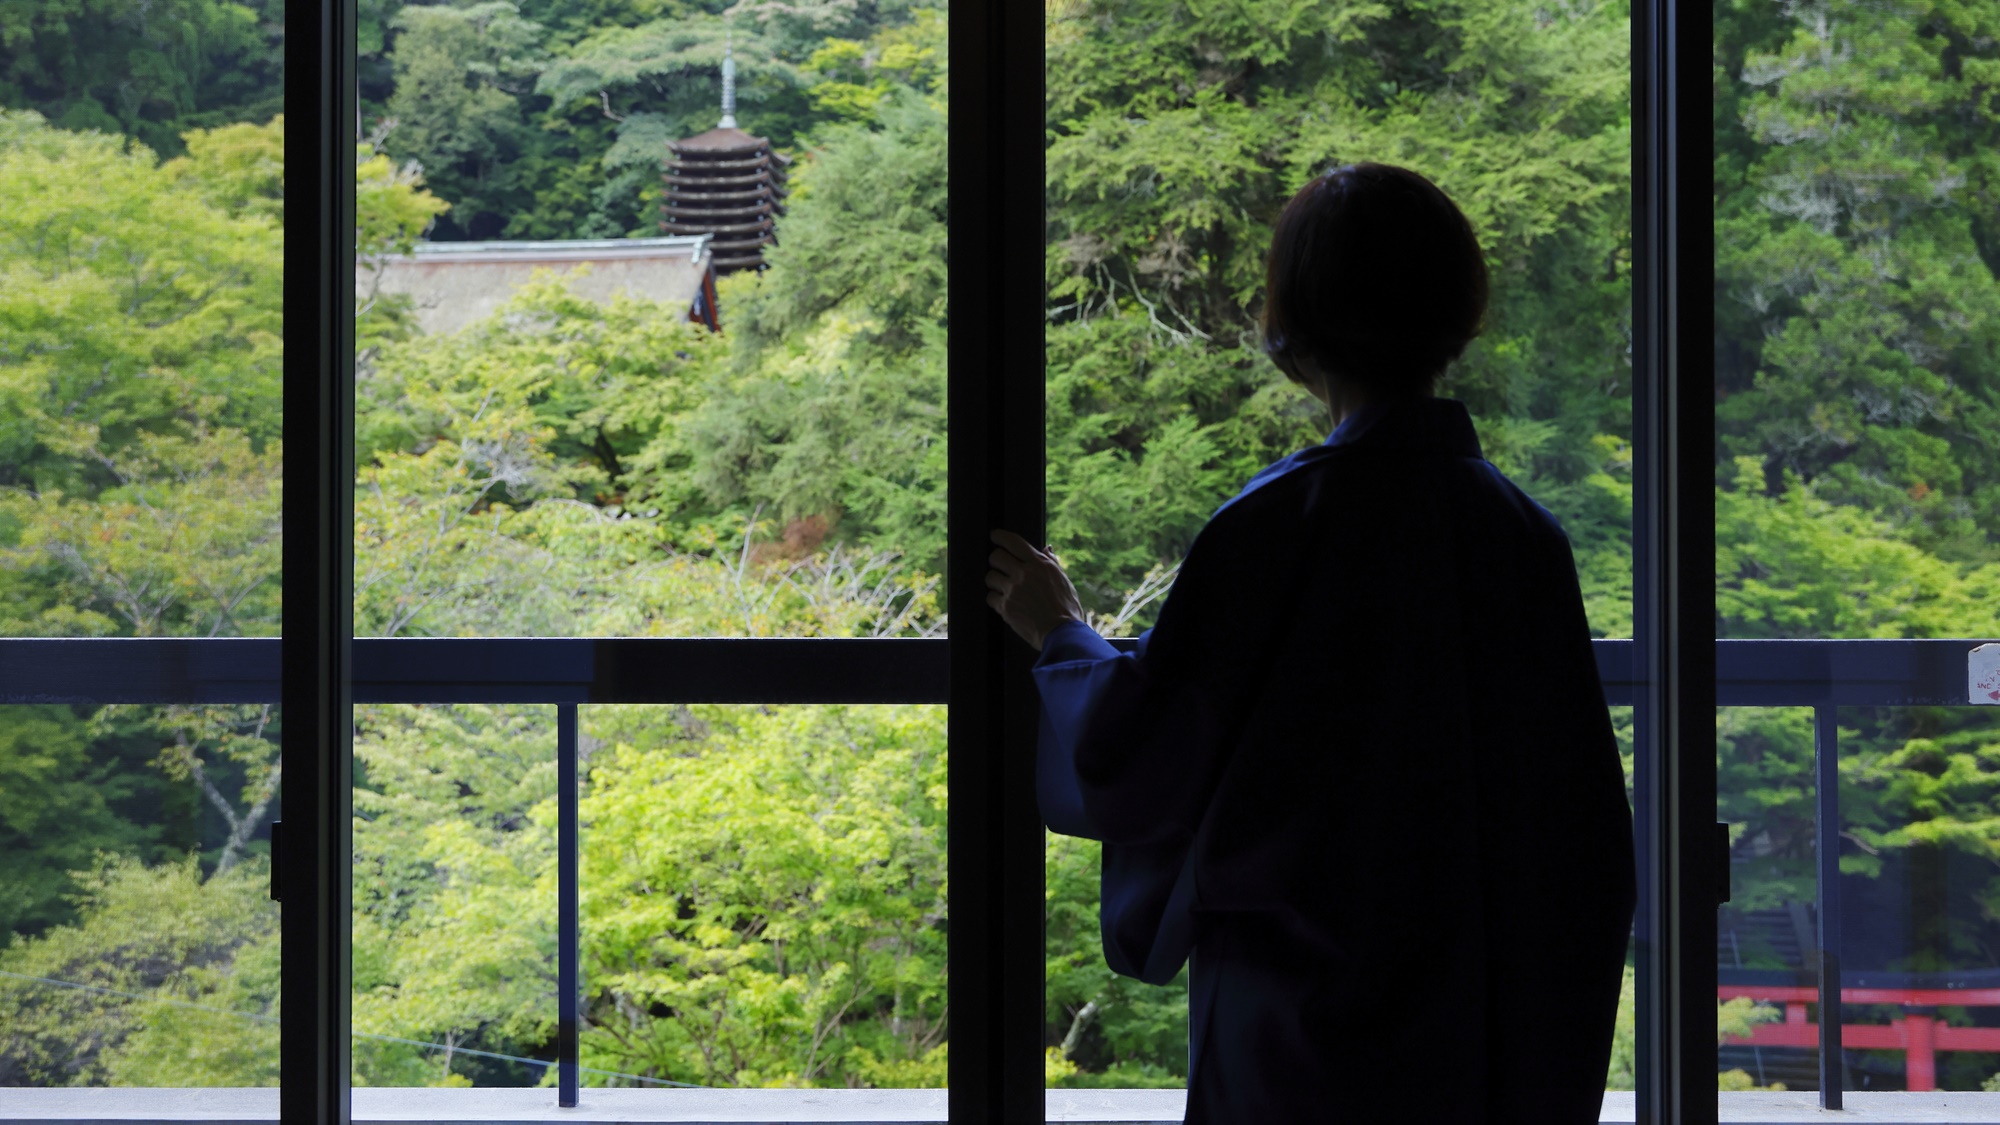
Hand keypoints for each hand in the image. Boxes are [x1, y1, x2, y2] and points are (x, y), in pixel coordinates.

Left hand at [985, 530, 1084, 651]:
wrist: (1062, 634)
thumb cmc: (1067, 609)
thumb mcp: (1064, 582)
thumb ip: (1052, 563)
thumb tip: (1046, 548)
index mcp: (1040, 564)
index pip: (1013, 542)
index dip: (999, 536)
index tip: (994, 536)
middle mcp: (1024, 574)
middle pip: (996, 556)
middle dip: (996, 560)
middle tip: (1000, 566)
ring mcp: (1013, 590)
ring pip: (990, 576)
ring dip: (995, 581)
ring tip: (1004, 588)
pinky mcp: (1005, 607)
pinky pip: (990, 597)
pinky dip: (995, 600)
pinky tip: (1004, 603)